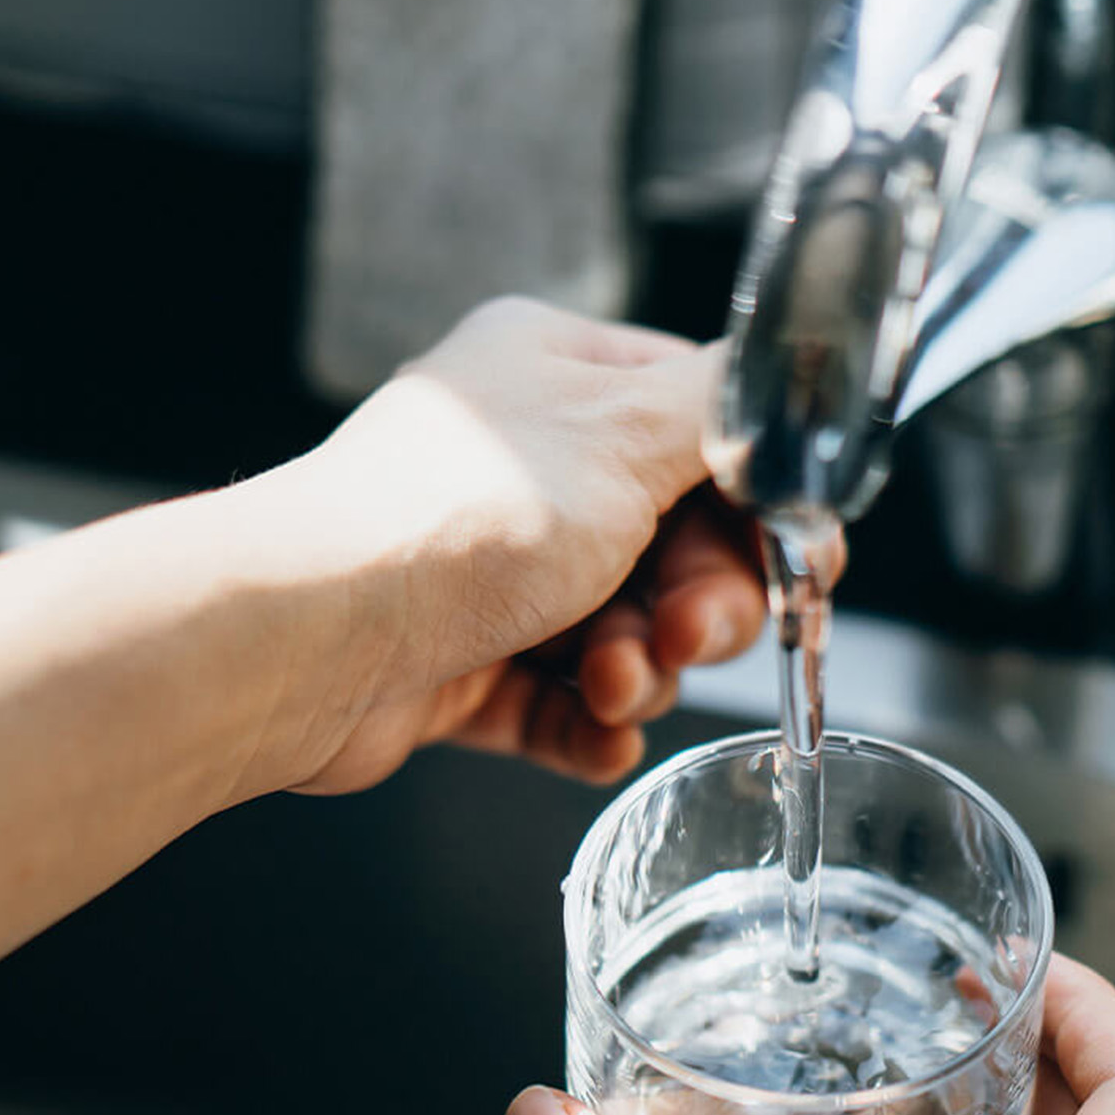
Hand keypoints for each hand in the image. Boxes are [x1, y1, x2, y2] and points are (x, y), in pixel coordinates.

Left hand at [249, 297, 767, 795]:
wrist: (311, 637)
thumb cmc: (458, 518)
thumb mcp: (629, 430)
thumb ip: (727, 407)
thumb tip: (784, 386)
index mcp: (561, 377)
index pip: (706, 433)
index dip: (765, 508)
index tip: (803, 567)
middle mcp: (528, 467)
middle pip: (680, 548)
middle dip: (701, 607)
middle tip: (688, 636)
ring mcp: (493, 573)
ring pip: (627, 635)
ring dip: (643, 671)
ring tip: (611, 684)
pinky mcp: (464, 668)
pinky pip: (563, 705)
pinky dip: (592, 727)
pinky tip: (599, 737)